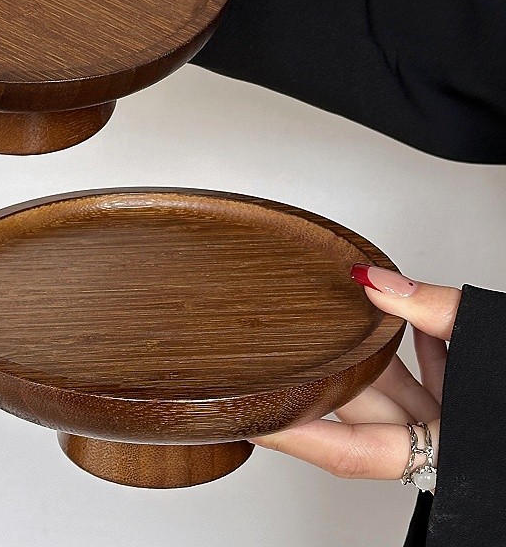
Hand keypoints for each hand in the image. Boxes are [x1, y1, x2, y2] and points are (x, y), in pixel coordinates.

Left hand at [250, 265, 460, 481]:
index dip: (296, 437)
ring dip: (368, 355)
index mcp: (445, 450)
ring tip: (331, 322)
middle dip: (322, 378)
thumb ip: (433, 310)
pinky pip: (427, 379)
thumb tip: (375, 282)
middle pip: (364, 413)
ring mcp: (454, 427)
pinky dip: (413, 348)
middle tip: (274, 356)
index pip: (350, 453)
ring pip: (392, 393)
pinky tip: (398, 314)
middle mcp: (444, 447)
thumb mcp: (489, 341)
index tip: (252, 421)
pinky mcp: (469, 406)